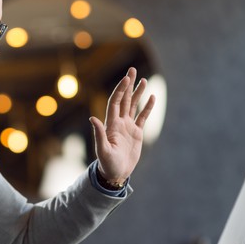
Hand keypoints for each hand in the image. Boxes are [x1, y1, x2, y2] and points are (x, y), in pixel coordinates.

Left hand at [89, 67, 154, 183]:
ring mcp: (128, 127)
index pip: (116, 102)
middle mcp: (119, 122)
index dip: (120, 90)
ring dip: (138, 93)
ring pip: (133, 105)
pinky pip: (142, 117)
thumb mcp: (102, 150)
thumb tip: (92, 118)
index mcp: (111, 124)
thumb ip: (98, 134)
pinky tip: (152, 97)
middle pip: (124, 99)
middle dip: (128, 85)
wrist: (115, 173)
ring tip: (144, 80)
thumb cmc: (107, 163)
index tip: (126, 78)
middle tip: (132, 70)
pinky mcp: (136, 133)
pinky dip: (147, 107)